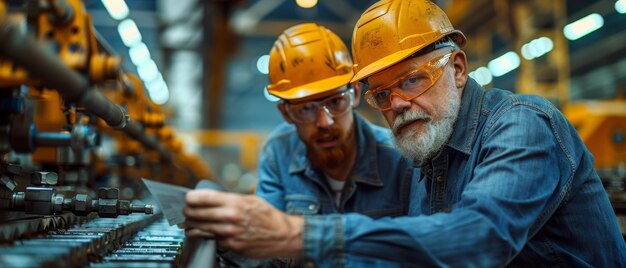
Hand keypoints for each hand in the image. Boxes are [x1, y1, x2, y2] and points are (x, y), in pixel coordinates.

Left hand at [183, 189, 302, 257]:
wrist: (283, 235)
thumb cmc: (268, 216)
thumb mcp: (250, 199)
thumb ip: (231, 198)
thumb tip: (211, 197)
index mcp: (234, 202)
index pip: (201, 197)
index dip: (190, 198)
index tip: (188, 199)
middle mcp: (230, 216)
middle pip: (195, 213)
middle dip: (188, 212)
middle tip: (188, 212)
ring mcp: (229, 232)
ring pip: (198, 228)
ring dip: (191, 226)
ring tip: (191, 224)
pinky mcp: (231, 245)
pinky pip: (210, 240)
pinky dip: (204, 236)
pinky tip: (203, 233)